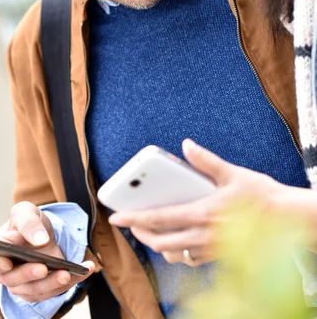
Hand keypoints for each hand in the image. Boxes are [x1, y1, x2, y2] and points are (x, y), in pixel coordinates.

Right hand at [0, 201, 94, 301]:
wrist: (43, 231)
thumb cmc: (28, 222)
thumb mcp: (26, 211)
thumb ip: (28, 222)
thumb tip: (38, 240)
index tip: (6, 262)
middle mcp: (5, 272)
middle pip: (11, 280)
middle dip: (28, 274)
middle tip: (43, 267)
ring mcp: (22, 284)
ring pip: (33, 291)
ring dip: (51, 284)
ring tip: (67, 273)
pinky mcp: (40, 290)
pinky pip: (53, 292)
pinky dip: (70, 282)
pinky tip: (84, 269)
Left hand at [109, 140, 280, 266]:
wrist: (288, 220)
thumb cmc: (262, 196)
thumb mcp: (233, 173)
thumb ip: (206, 161)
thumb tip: (187, 145)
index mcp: (202, 213)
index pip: (159, 218)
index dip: (134, 218)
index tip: (116, 217)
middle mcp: (203, 235)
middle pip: (160, 241)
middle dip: (141, 233)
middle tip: (131, 223)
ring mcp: (210, 249)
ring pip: (174, 253)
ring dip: (158, 244)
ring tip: (150, 231)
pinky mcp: (218, 255)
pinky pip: (190, 259)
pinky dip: (177, 252)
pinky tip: (176, 240)